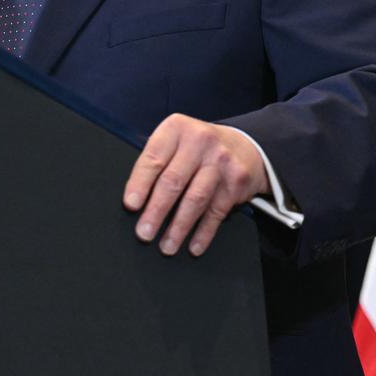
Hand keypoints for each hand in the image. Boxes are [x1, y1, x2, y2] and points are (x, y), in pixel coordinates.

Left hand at [122, 113, 269, 256]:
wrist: (244, 145)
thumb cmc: (197, 147)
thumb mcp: (176, 140)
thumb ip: (157, 160)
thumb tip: (134, 198)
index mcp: (176, 128)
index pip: (154, 158)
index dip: (140, 183)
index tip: (131, 205)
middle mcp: (200, 141)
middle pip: (173, 181)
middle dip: (156, 211)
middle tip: (144, 233)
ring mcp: (220, 162)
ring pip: (195, 199)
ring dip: (179, 227)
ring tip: (167, 246)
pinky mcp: (236, 182)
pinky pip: (216, 212)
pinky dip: (204, 232)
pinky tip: (194, 246)